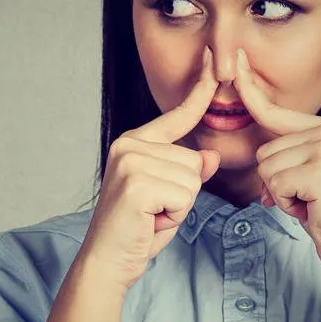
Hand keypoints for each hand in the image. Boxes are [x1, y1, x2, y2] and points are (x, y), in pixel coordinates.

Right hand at [80, 46, 221, 291]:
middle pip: (193, 160)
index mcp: (134, 142)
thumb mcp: (169, 196)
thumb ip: (186, 172)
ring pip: (192, 179)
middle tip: (155, 210)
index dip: (198, 90)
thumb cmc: (137, 230)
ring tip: (152, 216)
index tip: (212, 60)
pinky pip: (184, 195)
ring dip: (179, 206)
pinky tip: (150, 220)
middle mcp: (129, 145)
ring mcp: (130, 162)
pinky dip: (174, 215)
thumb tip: (206, 156)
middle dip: (183, 193)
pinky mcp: (136, 182)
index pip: (176, 116)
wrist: (108, 261)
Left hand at [234, 48, 320, 277]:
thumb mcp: (307, 176)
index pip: (273, 110)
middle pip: (263, 151)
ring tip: (309, 202)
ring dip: (281, 195)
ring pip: (266, 169)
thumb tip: (262, 159)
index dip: (250, 88)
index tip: (234, 57)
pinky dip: (286, 204)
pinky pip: (274, 185)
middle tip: (306, 197)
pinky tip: (310, 208)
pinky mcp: (318, 171)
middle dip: (276, 183)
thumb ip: (286, 157)